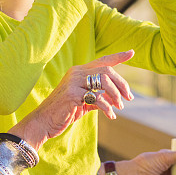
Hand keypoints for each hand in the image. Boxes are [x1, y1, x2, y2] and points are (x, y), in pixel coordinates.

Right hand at [10, 50, 134, 150]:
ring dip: (116, 95)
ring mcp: (73, 82)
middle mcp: (76, 73)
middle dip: (122, 84)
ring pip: (104, 81)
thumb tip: (117, 100)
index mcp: (79, 72)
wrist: (44, 122)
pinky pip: (97, 98)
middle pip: (107, 70)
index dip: (118, 56)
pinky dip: (107, 107)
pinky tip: (111, 115)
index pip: (102, 60)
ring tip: (120, 107)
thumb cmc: (64, 112)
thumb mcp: (84, 103)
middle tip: (129, 98)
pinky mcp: (72, 94)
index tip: (131, 53)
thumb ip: (99, 98)